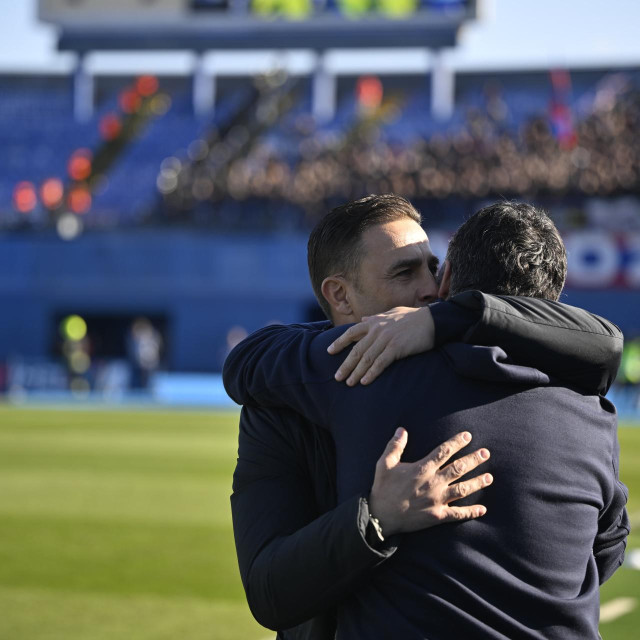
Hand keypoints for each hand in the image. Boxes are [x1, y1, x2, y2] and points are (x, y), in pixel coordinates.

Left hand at [327, 306, 434, 385]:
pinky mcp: (396, 348)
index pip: (352, 333)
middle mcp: (377, 330)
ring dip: (356, 372)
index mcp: (374, 322)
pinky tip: (364, 381)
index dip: (339, 343)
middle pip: (356, 350)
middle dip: (346, 365)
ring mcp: (386, 339)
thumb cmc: (413, 317)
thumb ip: (376, 317)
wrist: (432, 320)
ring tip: (349, 383)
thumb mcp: (392, 313)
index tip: (329, 351)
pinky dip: (371, 373)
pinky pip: (380, 363)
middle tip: (337, 377)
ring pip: (366, 359)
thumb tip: (364, 318)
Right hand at [368, 429, 491, 536]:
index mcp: (422, 469)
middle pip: (458, 468)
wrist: (381, 516)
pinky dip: (471, 512)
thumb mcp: (385, 464)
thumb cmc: (383, 488)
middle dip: (473, 459)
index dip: (457, 443)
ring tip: (489, 477)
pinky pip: (458, 514)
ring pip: (463, 490)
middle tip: (486, 453)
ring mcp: (437, 500)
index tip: (468, 436)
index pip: (444, 452)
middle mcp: (433, 483)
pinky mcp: (438, 516)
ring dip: (477, 483)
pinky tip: (483, 509)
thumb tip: (402, 429)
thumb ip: (395, 446)